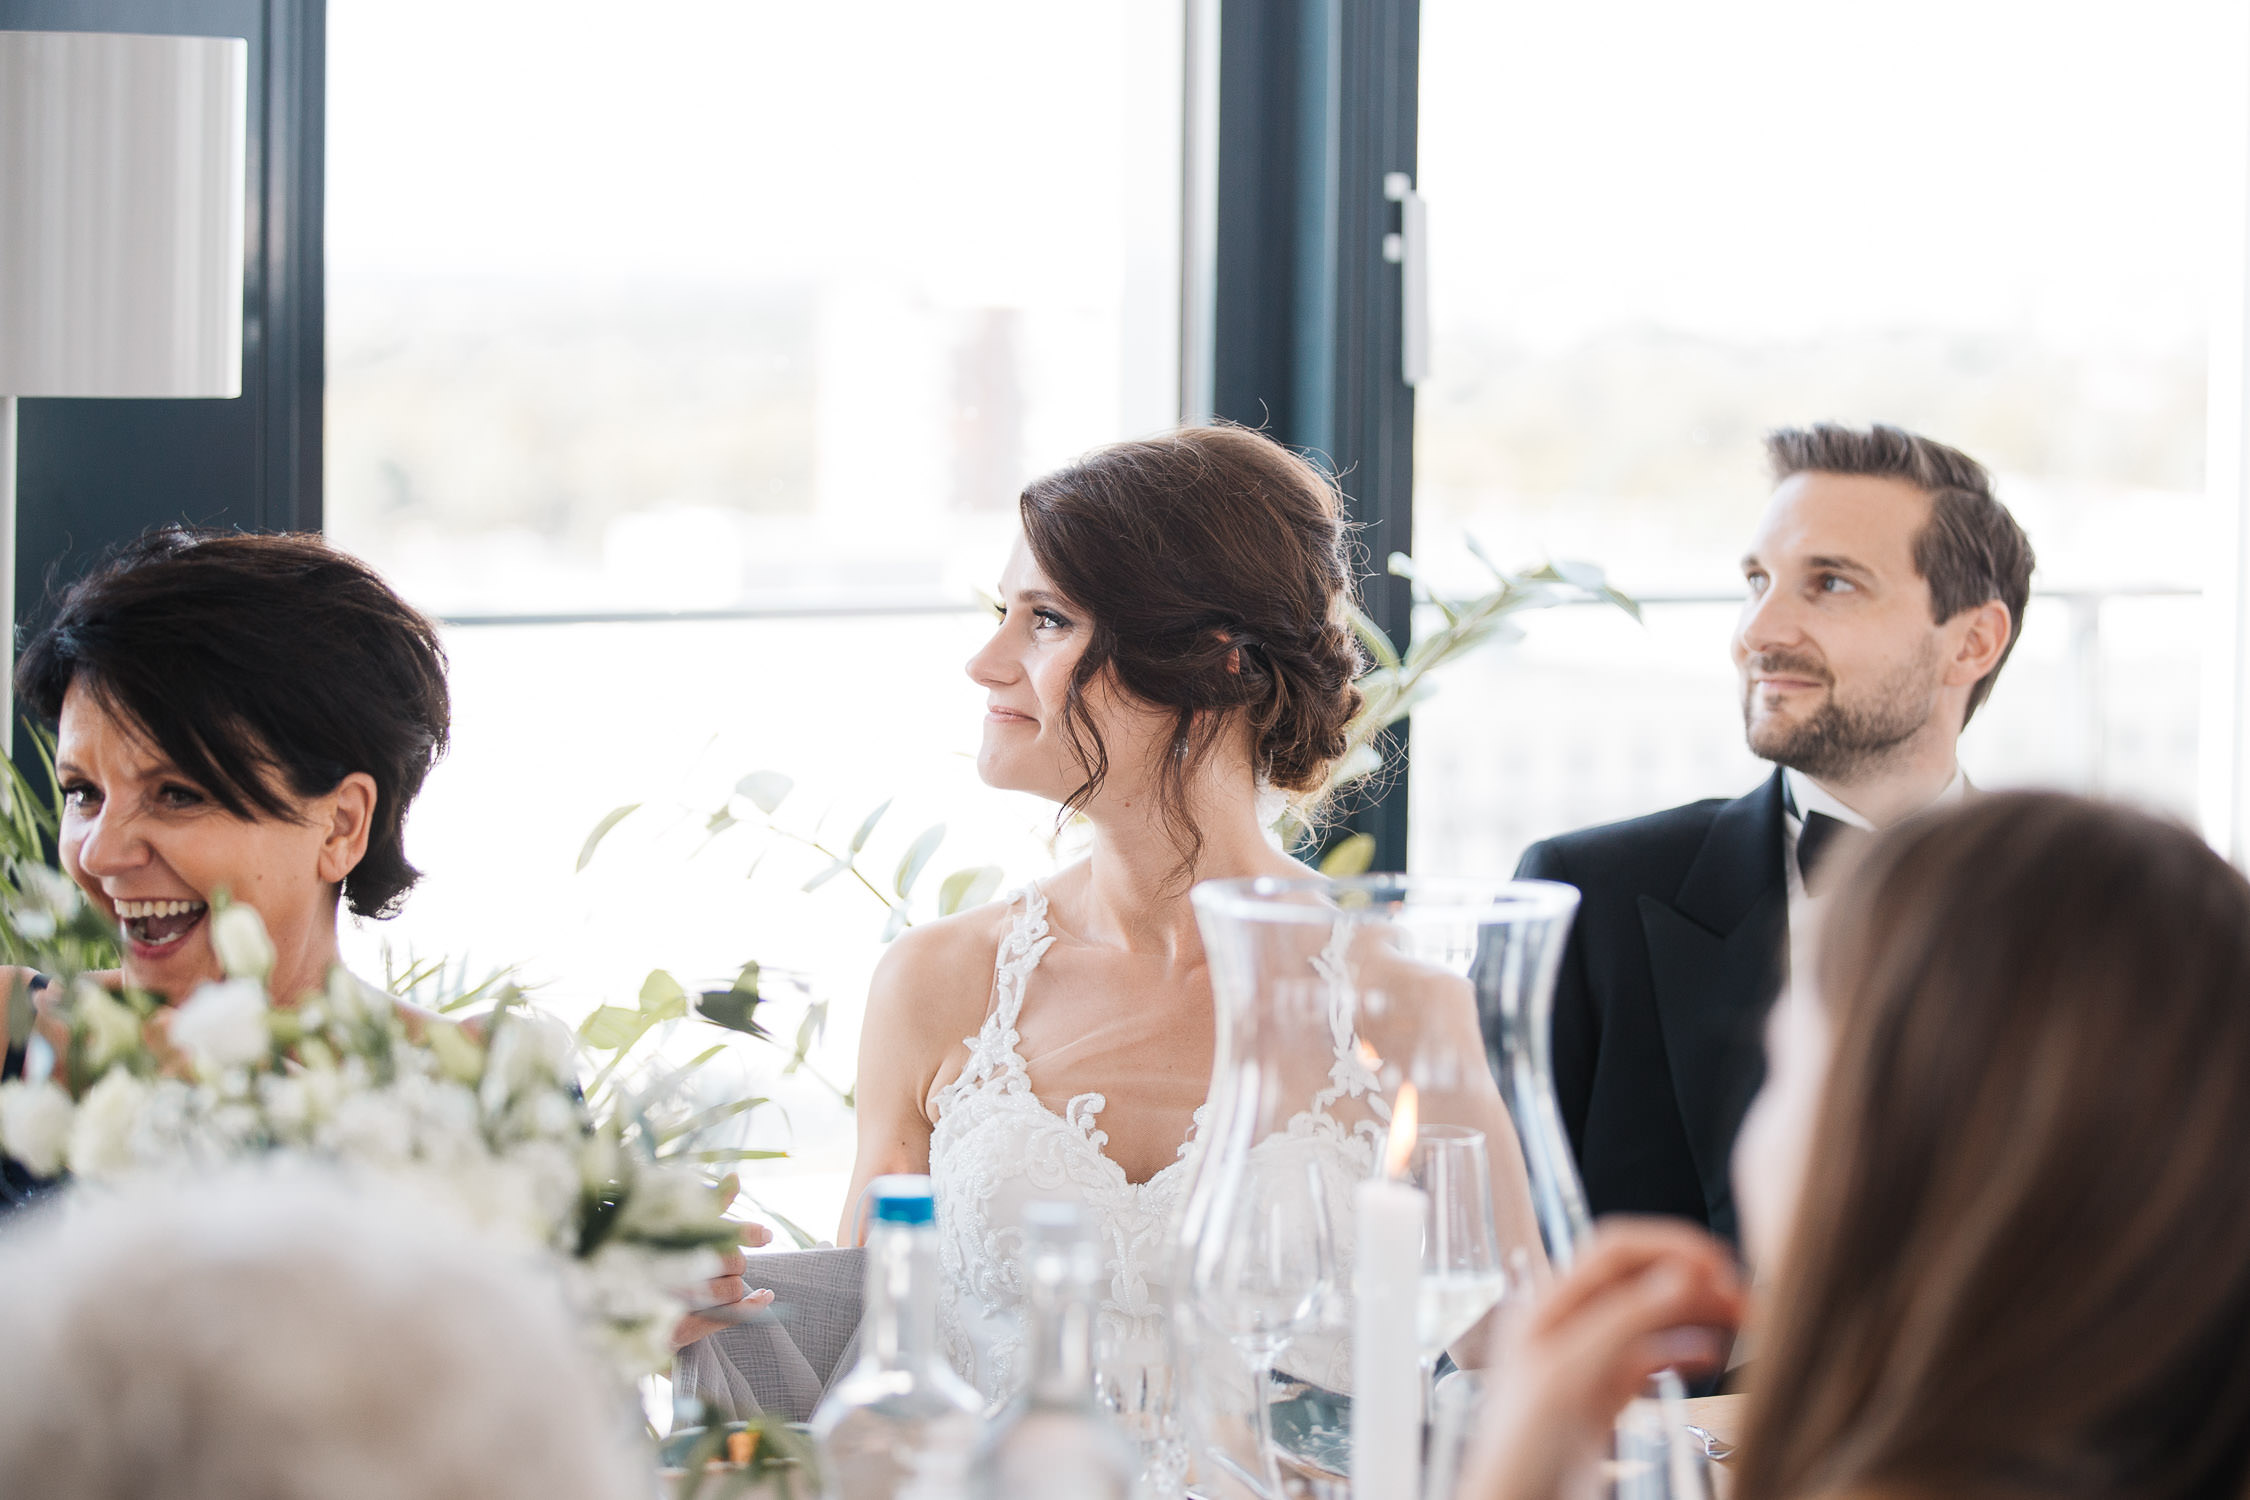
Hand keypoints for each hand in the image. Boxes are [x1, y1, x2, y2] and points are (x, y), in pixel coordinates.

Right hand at [668, 1181, 776, 1350]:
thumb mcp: (679, 1224)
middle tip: (715, 1262)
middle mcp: (670, 1272)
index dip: (743, 1233)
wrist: (618, 1300)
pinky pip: (730, 1317)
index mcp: (670, 1241)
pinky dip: (753, 1306)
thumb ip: (709, 1203)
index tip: (765, 1236)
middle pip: (733, 1262)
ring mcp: (676, 1303)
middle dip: (734, 1261)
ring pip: (733, 1289)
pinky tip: (766, 1295)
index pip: (717, 1233)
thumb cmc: (654, 1255)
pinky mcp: (681, 1330)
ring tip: (707, 1283)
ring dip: (731, 1286)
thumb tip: (735, 1178)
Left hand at [1462, 1218, 1745, 1499]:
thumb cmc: (1521, 1442)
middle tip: (1742, 1294)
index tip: (1717, 1262)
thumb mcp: (1571, 1372)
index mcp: (1551, 1302)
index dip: (1669, 1246)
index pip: (1616, 1248)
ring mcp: (1591, 1355)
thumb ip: (1624, 1320)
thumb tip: (1681, 1275)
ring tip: (1741, 1317)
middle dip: (1693, 1278)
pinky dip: (1686, 1349)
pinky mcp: (1606, 1390)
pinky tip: (1709, 1355)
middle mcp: (1571, 1321)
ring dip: (1698, 1310)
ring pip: (1653, 1315)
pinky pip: (1653, 1356)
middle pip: (1641, 1278)